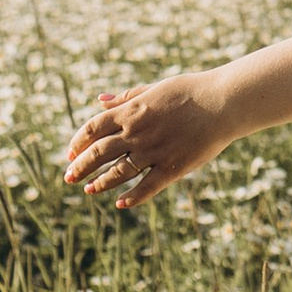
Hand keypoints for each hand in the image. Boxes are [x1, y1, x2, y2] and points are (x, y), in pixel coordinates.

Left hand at [62, 77, 233, 211]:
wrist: (223, 102)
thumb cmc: (191, 91)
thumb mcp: (154, 89)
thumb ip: (127, 97)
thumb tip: (100, 99)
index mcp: (131, 112)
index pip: (92, 129)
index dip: (77, 143)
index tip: (70, 153)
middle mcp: (137, 132)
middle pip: (99, 152)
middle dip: (80, 166)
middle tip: (68, 178)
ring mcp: (154, 151)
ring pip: (118, 172)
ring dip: (100, 183)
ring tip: (89, 190)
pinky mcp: (173, 167)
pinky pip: (147, 186)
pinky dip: (132, 197)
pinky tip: (120, 203)